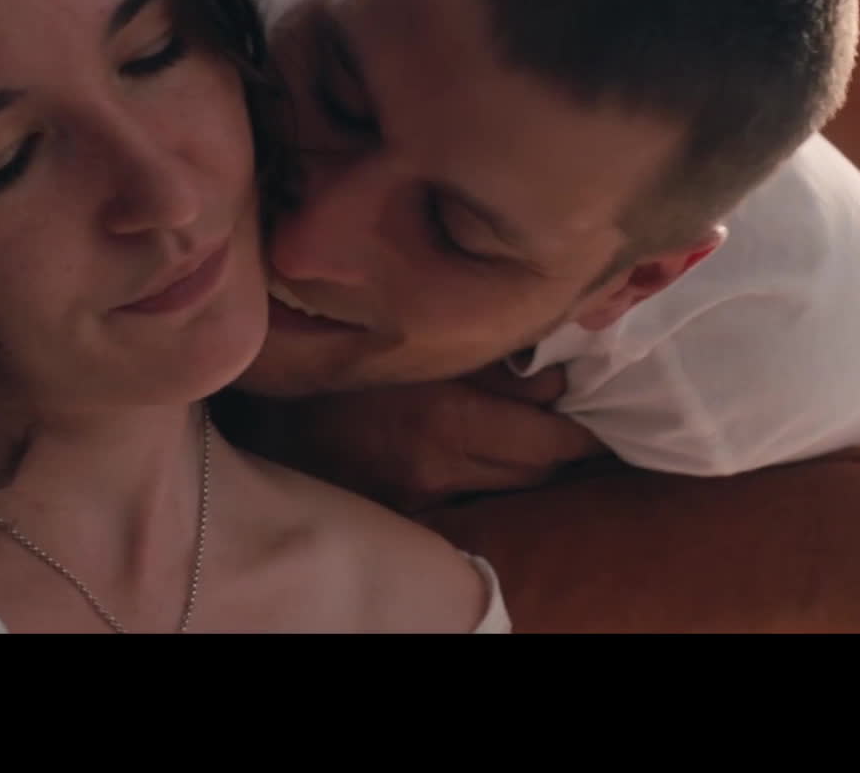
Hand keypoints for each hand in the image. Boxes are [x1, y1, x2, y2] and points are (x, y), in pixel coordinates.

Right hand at [227, 362, 605, 513]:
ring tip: (546, 438)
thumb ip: (485, 362)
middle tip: (584, 418)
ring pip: (512, 492)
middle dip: (567, 449)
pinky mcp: (407, 515)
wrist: (255, 419)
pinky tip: (492, 463)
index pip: (551, 442)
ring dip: (532, 467)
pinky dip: (490, 482)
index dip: (585, 430)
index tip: (605, 410)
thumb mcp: (407, 345)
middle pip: (541, 473)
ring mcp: (423, 501)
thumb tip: (554, 376)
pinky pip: (473, 502)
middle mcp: (442, 471)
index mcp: (448, 421)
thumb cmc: (334, 365)